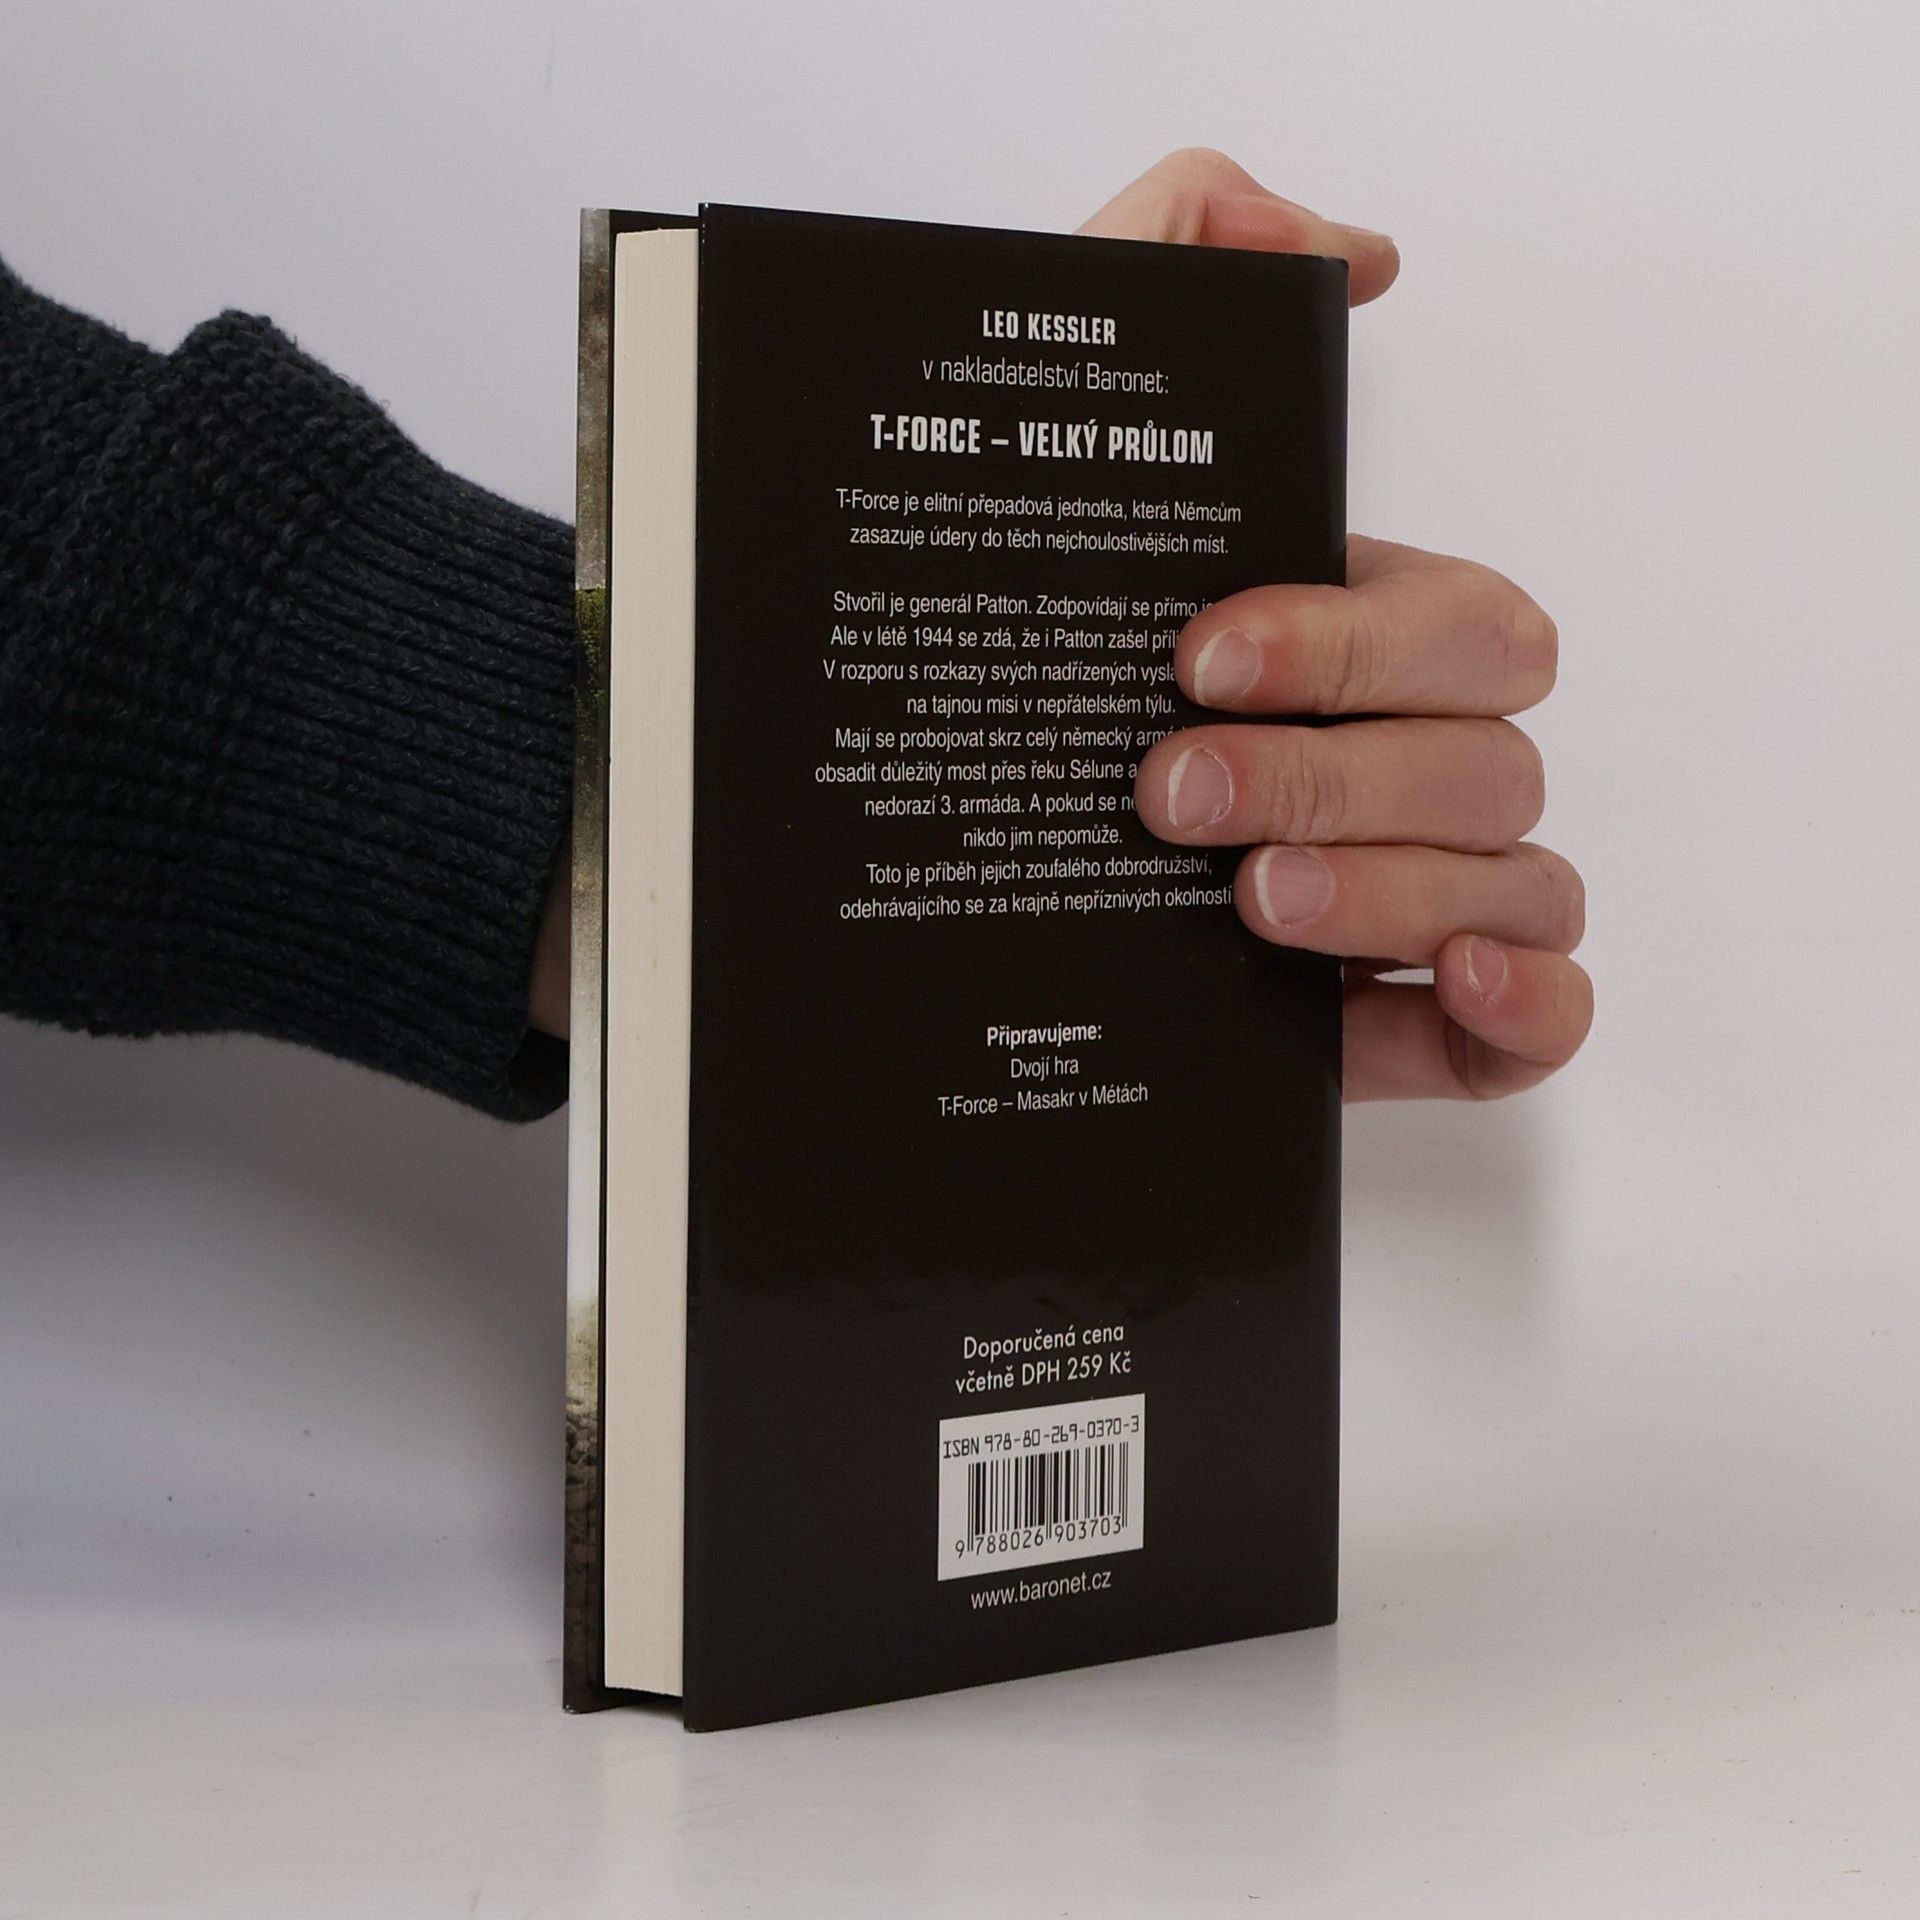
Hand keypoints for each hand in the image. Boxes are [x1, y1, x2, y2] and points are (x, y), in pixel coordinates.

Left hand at [1084, 151, 1590, 1099]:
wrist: (897, 873)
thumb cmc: (994, 654)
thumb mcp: (1047, 435)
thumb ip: (1169, 264)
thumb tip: (1341, 246)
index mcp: (1348, 644)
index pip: (1456, 623)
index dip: (1351, 643)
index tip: (1195, 659)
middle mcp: (1398, 763)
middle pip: (1487, 756)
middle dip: (1336, 774)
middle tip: (1171, 795)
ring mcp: (1413, 894)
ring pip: (1519, 875)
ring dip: (1401, 886)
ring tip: (1249, 905)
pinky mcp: (1402, 1024)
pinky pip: (1542, 1019)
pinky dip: (1530, 1000)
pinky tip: (1447, 980)